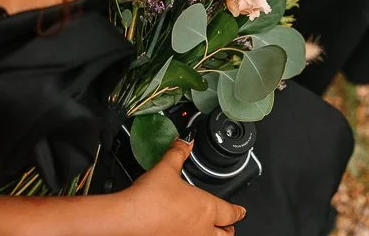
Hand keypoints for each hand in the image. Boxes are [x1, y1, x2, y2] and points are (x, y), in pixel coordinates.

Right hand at [122, 140, 245, 234]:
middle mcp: (201, 229)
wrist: (127, 220)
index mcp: (206, 208)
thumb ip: (178, 152)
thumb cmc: (148, 200)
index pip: (231, 213)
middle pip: (225, 234)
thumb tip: (185, 142)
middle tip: (228, 224)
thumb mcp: (166, 168)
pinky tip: (183, 232)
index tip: (241, 211)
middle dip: (228, 228)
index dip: (238, 211)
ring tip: (209, 231)